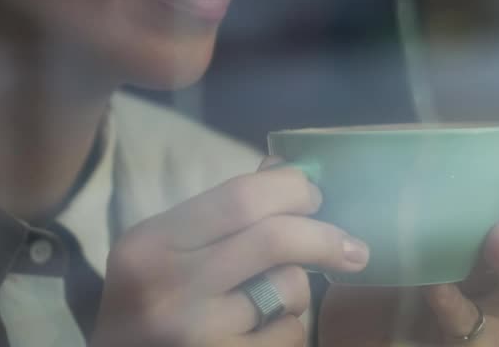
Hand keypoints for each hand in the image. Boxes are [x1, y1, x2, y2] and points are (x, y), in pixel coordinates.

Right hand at [92, 165, 369, 345]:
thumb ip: (219, 211)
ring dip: (298, 289)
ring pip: (288, 290)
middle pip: (274, 240)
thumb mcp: (162, 250)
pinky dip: (290, 329)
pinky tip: (262, 333)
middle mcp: (169, 288)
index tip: (316, 196)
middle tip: (350, 246)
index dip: (292, 189)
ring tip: (274, 301)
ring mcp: (196, 334)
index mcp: (151, 244)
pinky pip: (290, 335)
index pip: (240, 197)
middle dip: (324, 237)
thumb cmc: (147, 303)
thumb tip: (285, 169)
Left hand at [318, 119, 498, 345]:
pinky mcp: (466, 344)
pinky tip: (436, 288)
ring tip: (497, 234)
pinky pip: (469, 326)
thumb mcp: (368, 243)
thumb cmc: (363, 298)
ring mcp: (479, 312)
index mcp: (461, 242)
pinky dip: (454, 306)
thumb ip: (378, 207)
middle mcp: (478, 274)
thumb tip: (368, 145)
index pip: (492, 197)